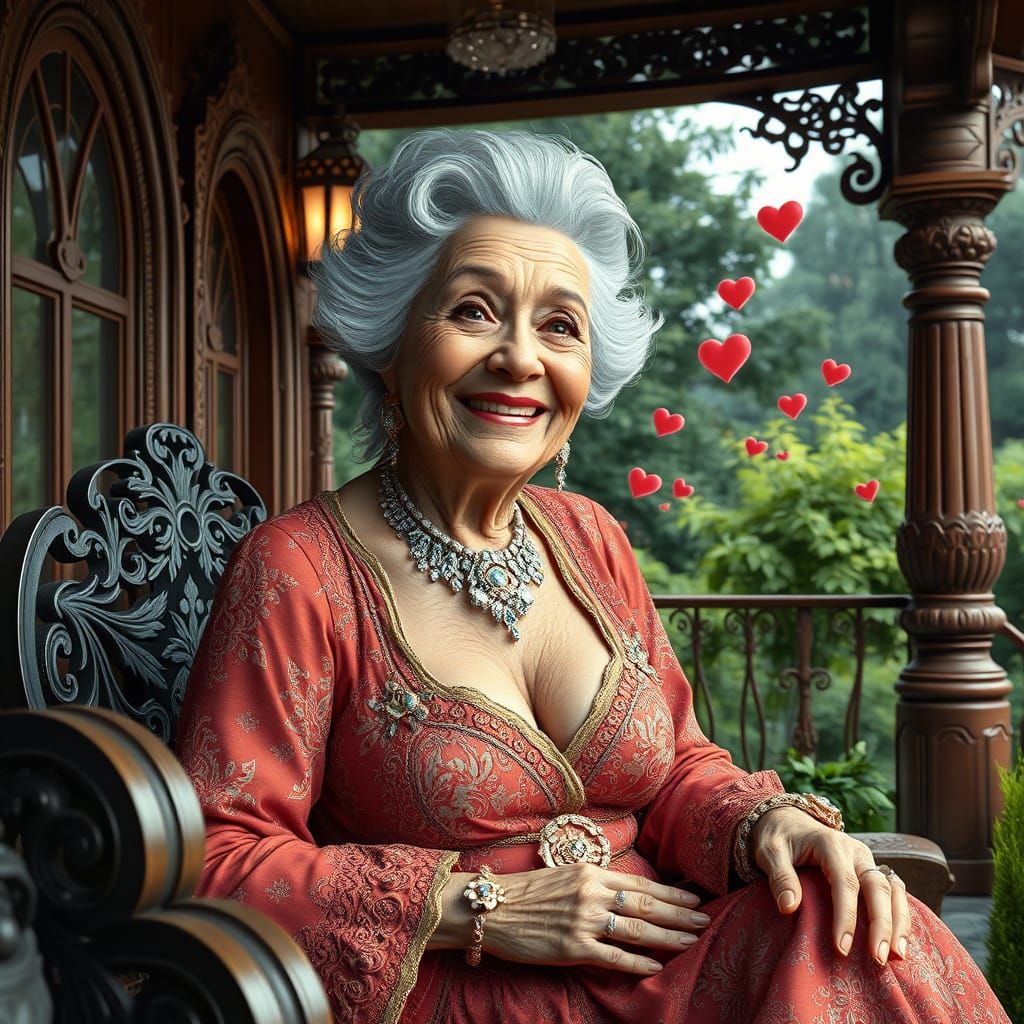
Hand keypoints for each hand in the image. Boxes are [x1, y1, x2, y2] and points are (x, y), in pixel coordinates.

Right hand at [483, 863, 709, 975]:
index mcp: (590, 872)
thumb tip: (627, 890)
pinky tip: (657, 967)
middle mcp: (591, 894)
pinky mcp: (573, 949)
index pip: (641, 883)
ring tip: (692, 941)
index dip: (671, 892)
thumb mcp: (565, 874)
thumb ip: (596, 881)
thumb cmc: (527, 891)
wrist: (492, 908)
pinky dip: (638, 963)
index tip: (694, 898)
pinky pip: (614, 957)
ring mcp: (584, 922)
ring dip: (669, 937)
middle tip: (706, 919)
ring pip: (637, 931)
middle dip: (680, 914)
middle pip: (647, 905)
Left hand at [751, 806, 911, 964]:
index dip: (846, 916)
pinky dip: (901, 914)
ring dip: (899, 921)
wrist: (786, 821)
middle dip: (882, 924)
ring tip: (898, 954)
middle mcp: (855, 851)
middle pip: (877, 886)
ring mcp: (866, 860)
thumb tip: (788, 907)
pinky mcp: (870, 870)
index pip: (845, 882)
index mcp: (831, 844)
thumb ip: (780, 877)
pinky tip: (899, 940)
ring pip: (893, 888)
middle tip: (878, 958)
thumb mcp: (770, 852)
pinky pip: (893, 891)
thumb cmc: (777, 838)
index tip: (841, 947)